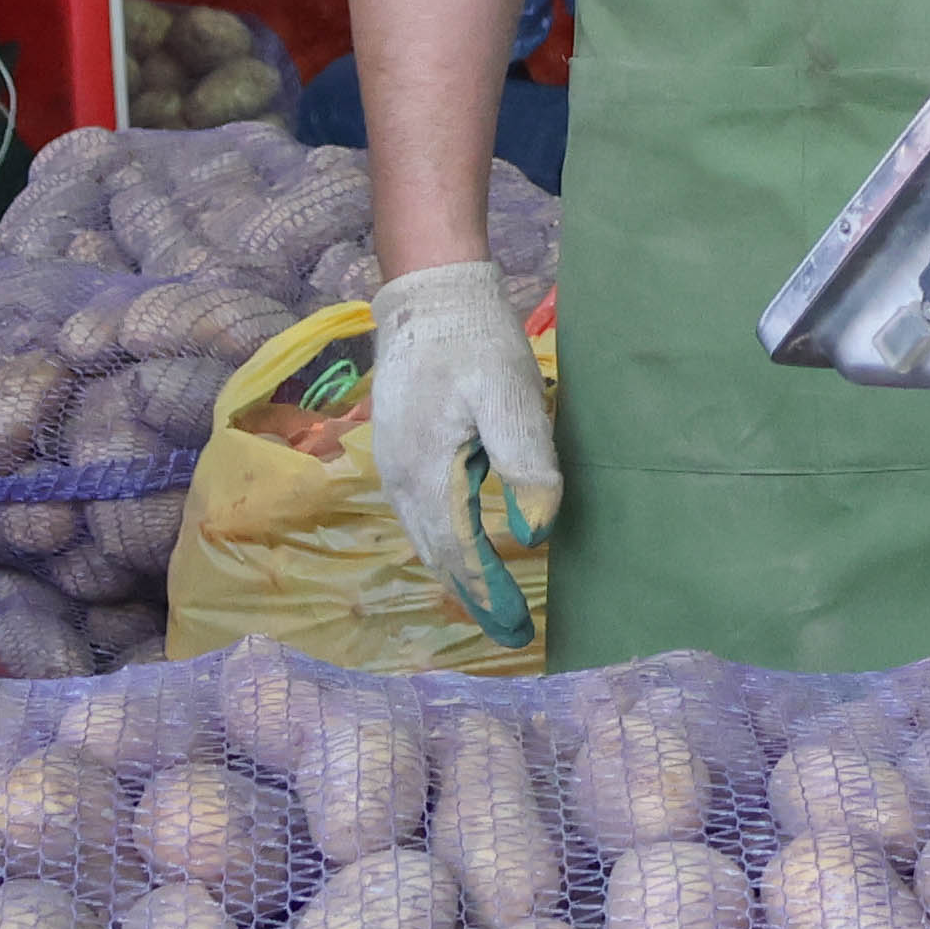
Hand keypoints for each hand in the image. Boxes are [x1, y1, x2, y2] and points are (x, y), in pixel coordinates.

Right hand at [363, 262, 559, 626]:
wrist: (427, 294)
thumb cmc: (474, 342)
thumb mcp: (509, 396)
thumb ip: (523, 462)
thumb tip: (535, 532)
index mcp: (427, 474)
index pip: (460, 554)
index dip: (490, 595)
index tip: (520, 631)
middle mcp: (401, 481)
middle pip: (438, 556)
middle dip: (474, 597)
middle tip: (513, 634)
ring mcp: (394, 468)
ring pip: (427, 539)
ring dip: (458, 574)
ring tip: (490, 604)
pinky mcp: (400, 453)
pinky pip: (422, 516)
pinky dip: (445, 545)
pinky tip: (464, 550)